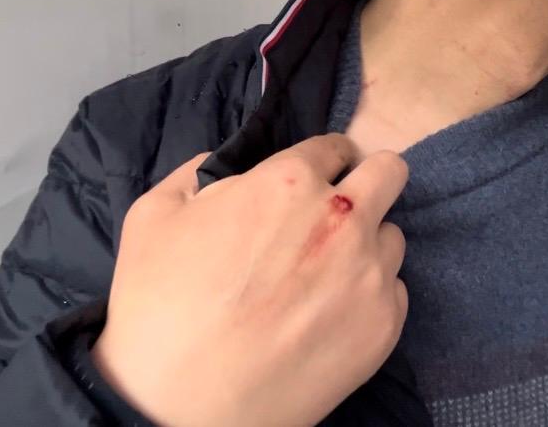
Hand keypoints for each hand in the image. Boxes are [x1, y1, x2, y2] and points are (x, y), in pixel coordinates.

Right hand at [92, 133, 409, 425]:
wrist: (181, 406)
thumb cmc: (159, 309)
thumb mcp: (153, 216)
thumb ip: (196, 173)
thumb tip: (220, 166)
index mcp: (289, 182)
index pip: (334, 146)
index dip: (321, 162)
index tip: (312, 181)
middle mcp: (342, 219)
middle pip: (390, 173)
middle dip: (368, 182)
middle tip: (340, 211)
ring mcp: (369, 274)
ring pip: (392, 237)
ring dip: (366, 246)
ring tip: (325, 277)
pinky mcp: (384, 326)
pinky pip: (394, 292)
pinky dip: (369, 298)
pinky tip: (328, 317)